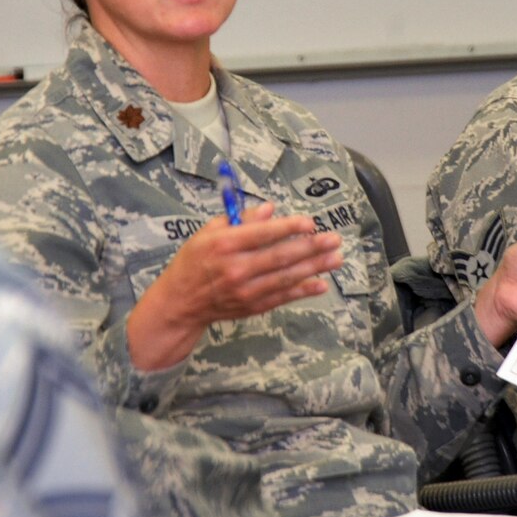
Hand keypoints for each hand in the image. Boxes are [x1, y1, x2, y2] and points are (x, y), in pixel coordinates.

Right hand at [127, 203, 343, 370]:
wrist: (180, 302)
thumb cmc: (194, 260)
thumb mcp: (208, 232)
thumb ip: (241, 220)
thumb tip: (271, 209)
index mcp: (224, 245)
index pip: (261, 234)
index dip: (288, 228)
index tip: (310, 222)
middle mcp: (236, 269)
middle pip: (279, 257)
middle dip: (310, 248)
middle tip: (334, 239)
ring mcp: (245, 291)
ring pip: (286, 278)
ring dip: (314, 268)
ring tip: (336, 258)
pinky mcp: (252, 306)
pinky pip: (282, 297)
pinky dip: (303, 291)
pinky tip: (321, 284)